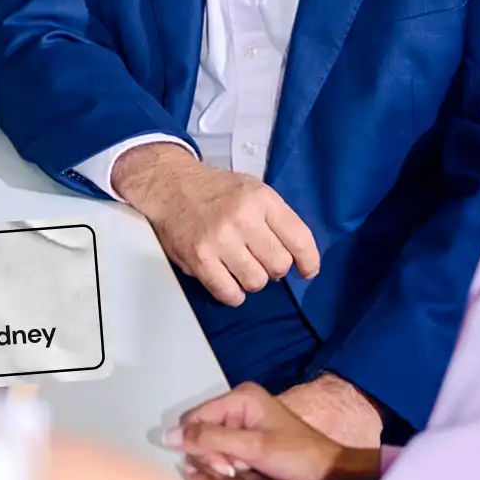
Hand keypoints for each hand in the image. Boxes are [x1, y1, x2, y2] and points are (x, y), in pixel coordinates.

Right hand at [112, 145, 319, 305]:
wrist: (171, 186)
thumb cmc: (214, 190)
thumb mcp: (253, 189)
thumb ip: (276, 218)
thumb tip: (300, 256)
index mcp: (261, 198)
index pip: (300, 238)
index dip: (309, 260)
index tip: (307, 270)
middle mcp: (242, 217)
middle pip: (279, 265)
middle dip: (274, 268)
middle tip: (261, 258)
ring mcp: (220, 239)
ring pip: (256, 282)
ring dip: (251, 279)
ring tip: (240, 264)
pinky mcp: (199, 259)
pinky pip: (229, 293)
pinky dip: (232, 292)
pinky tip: (228, 278)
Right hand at [165, 382, 381, 479]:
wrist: (326, 471)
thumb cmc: (296, 455)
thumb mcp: (252, 447)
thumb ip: (210, 440)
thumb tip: (169, 435)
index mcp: (241, 396)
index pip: (195, 417)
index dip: (198, 443)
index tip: (221, 465)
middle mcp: (239, 403)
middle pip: (201, 430)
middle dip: (213, 454)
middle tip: (235, 469)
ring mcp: (243, 420)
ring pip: (211, 443)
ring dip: (223, 461)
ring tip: (244, 470)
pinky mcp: (247, 436)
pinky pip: (224, 449)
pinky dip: (230, 462)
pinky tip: (245, 469)